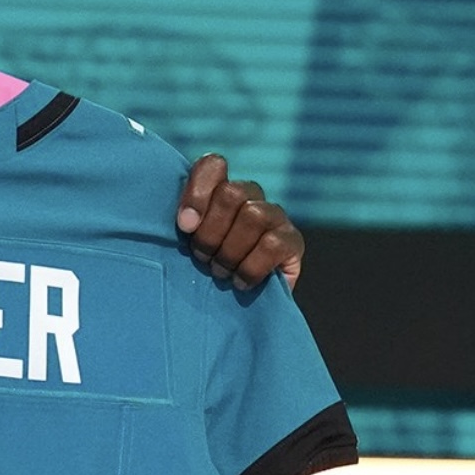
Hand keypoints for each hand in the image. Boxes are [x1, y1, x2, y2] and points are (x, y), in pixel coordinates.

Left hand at [176, 154, 303, 290]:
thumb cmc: (201, 272)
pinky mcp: (292, 241)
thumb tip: (185, 222)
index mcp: (219, 190)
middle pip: (232, 193)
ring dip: (229, 251)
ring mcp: (275, 216)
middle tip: (202, 257)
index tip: (184, 227)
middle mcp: (250, 196)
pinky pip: (272, 244)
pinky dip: (250, 267)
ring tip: (220, 272)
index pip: (213, 165)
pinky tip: (240, 282)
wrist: (235, 310)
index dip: (197, 192)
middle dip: (210, 232)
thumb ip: (181, 225)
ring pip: (254, 216)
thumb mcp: (183, 247)